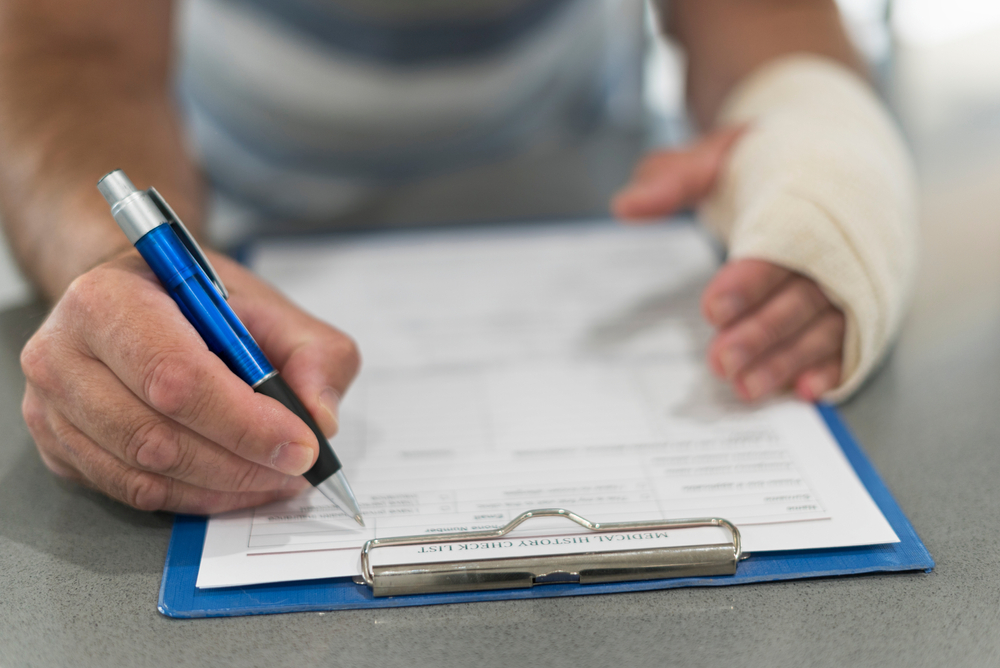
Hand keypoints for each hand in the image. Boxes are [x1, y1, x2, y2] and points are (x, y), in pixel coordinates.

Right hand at [20, 250, 359, 512]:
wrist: (134, 299)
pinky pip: (131, 492)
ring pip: (145, 474)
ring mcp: (51, 408)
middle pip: (156, 436)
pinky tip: (234, 485)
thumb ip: (313, 353)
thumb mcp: (269, 307)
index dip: (244, 420)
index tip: (300, 444)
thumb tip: (320, 419)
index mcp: (107, 300)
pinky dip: (195, 498)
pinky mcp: (58, 449)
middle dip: (240, 462)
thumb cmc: (197, 303)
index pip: (175, 377)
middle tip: (295, 467)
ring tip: (273, 476)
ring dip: (222, 487)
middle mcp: (62, 355)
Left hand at [613, 127, 843, 400]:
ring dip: (789, 359)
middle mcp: (835, 242)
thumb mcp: (717, 156)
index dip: (748, 280)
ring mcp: (854, 275)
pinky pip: (855, 339)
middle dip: (761, 332)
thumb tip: (624, 206)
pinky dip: (834, 366)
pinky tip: (808, 392)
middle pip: (802, 296)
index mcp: (800, 200)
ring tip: (748, 387)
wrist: (836, 148)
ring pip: (827, 325)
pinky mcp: (863, 301)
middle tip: (721, 363)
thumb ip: (674, 180)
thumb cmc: (766, 161)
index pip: (779, 246)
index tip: (713, 308)